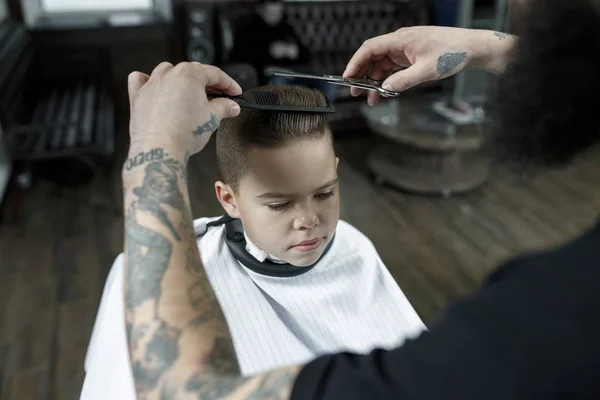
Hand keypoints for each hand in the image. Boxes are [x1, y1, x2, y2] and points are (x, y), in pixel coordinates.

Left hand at [127, 62, 241, 156]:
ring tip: (190, 94)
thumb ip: (224, 107)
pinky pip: (140, 80)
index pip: (214, 74)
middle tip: (219, 97)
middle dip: (207, 83)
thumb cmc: (184, 133)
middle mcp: (168, 74)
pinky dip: (148, 81)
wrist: (160, 150)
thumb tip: (231, 106)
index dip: (228, 84)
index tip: (234, 92)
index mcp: (189, 74)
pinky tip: (156, 88)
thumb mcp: (212, 118)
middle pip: (192, 71)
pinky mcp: (137, 97)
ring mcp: (151, 84)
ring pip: (167, 72)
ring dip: (180, 80)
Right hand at [344, 26, 502, 104]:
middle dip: (362, 74)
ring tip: (370, 98)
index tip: (347, 77)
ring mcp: (405, 50)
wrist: (472, 49)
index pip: (370, 48)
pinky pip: (392, 69)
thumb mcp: (427, 71)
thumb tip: (385, 89)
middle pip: (372, 57)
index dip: (355, 62)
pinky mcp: (411, 57)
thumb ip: (404, 81)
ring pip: (382, 65)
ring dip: (374, 80)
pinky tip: (384, 92)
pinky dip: (386, 80)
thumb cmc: (453, 52)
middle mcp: (400, 43)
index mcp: (401, 39)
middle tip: (355, 91)